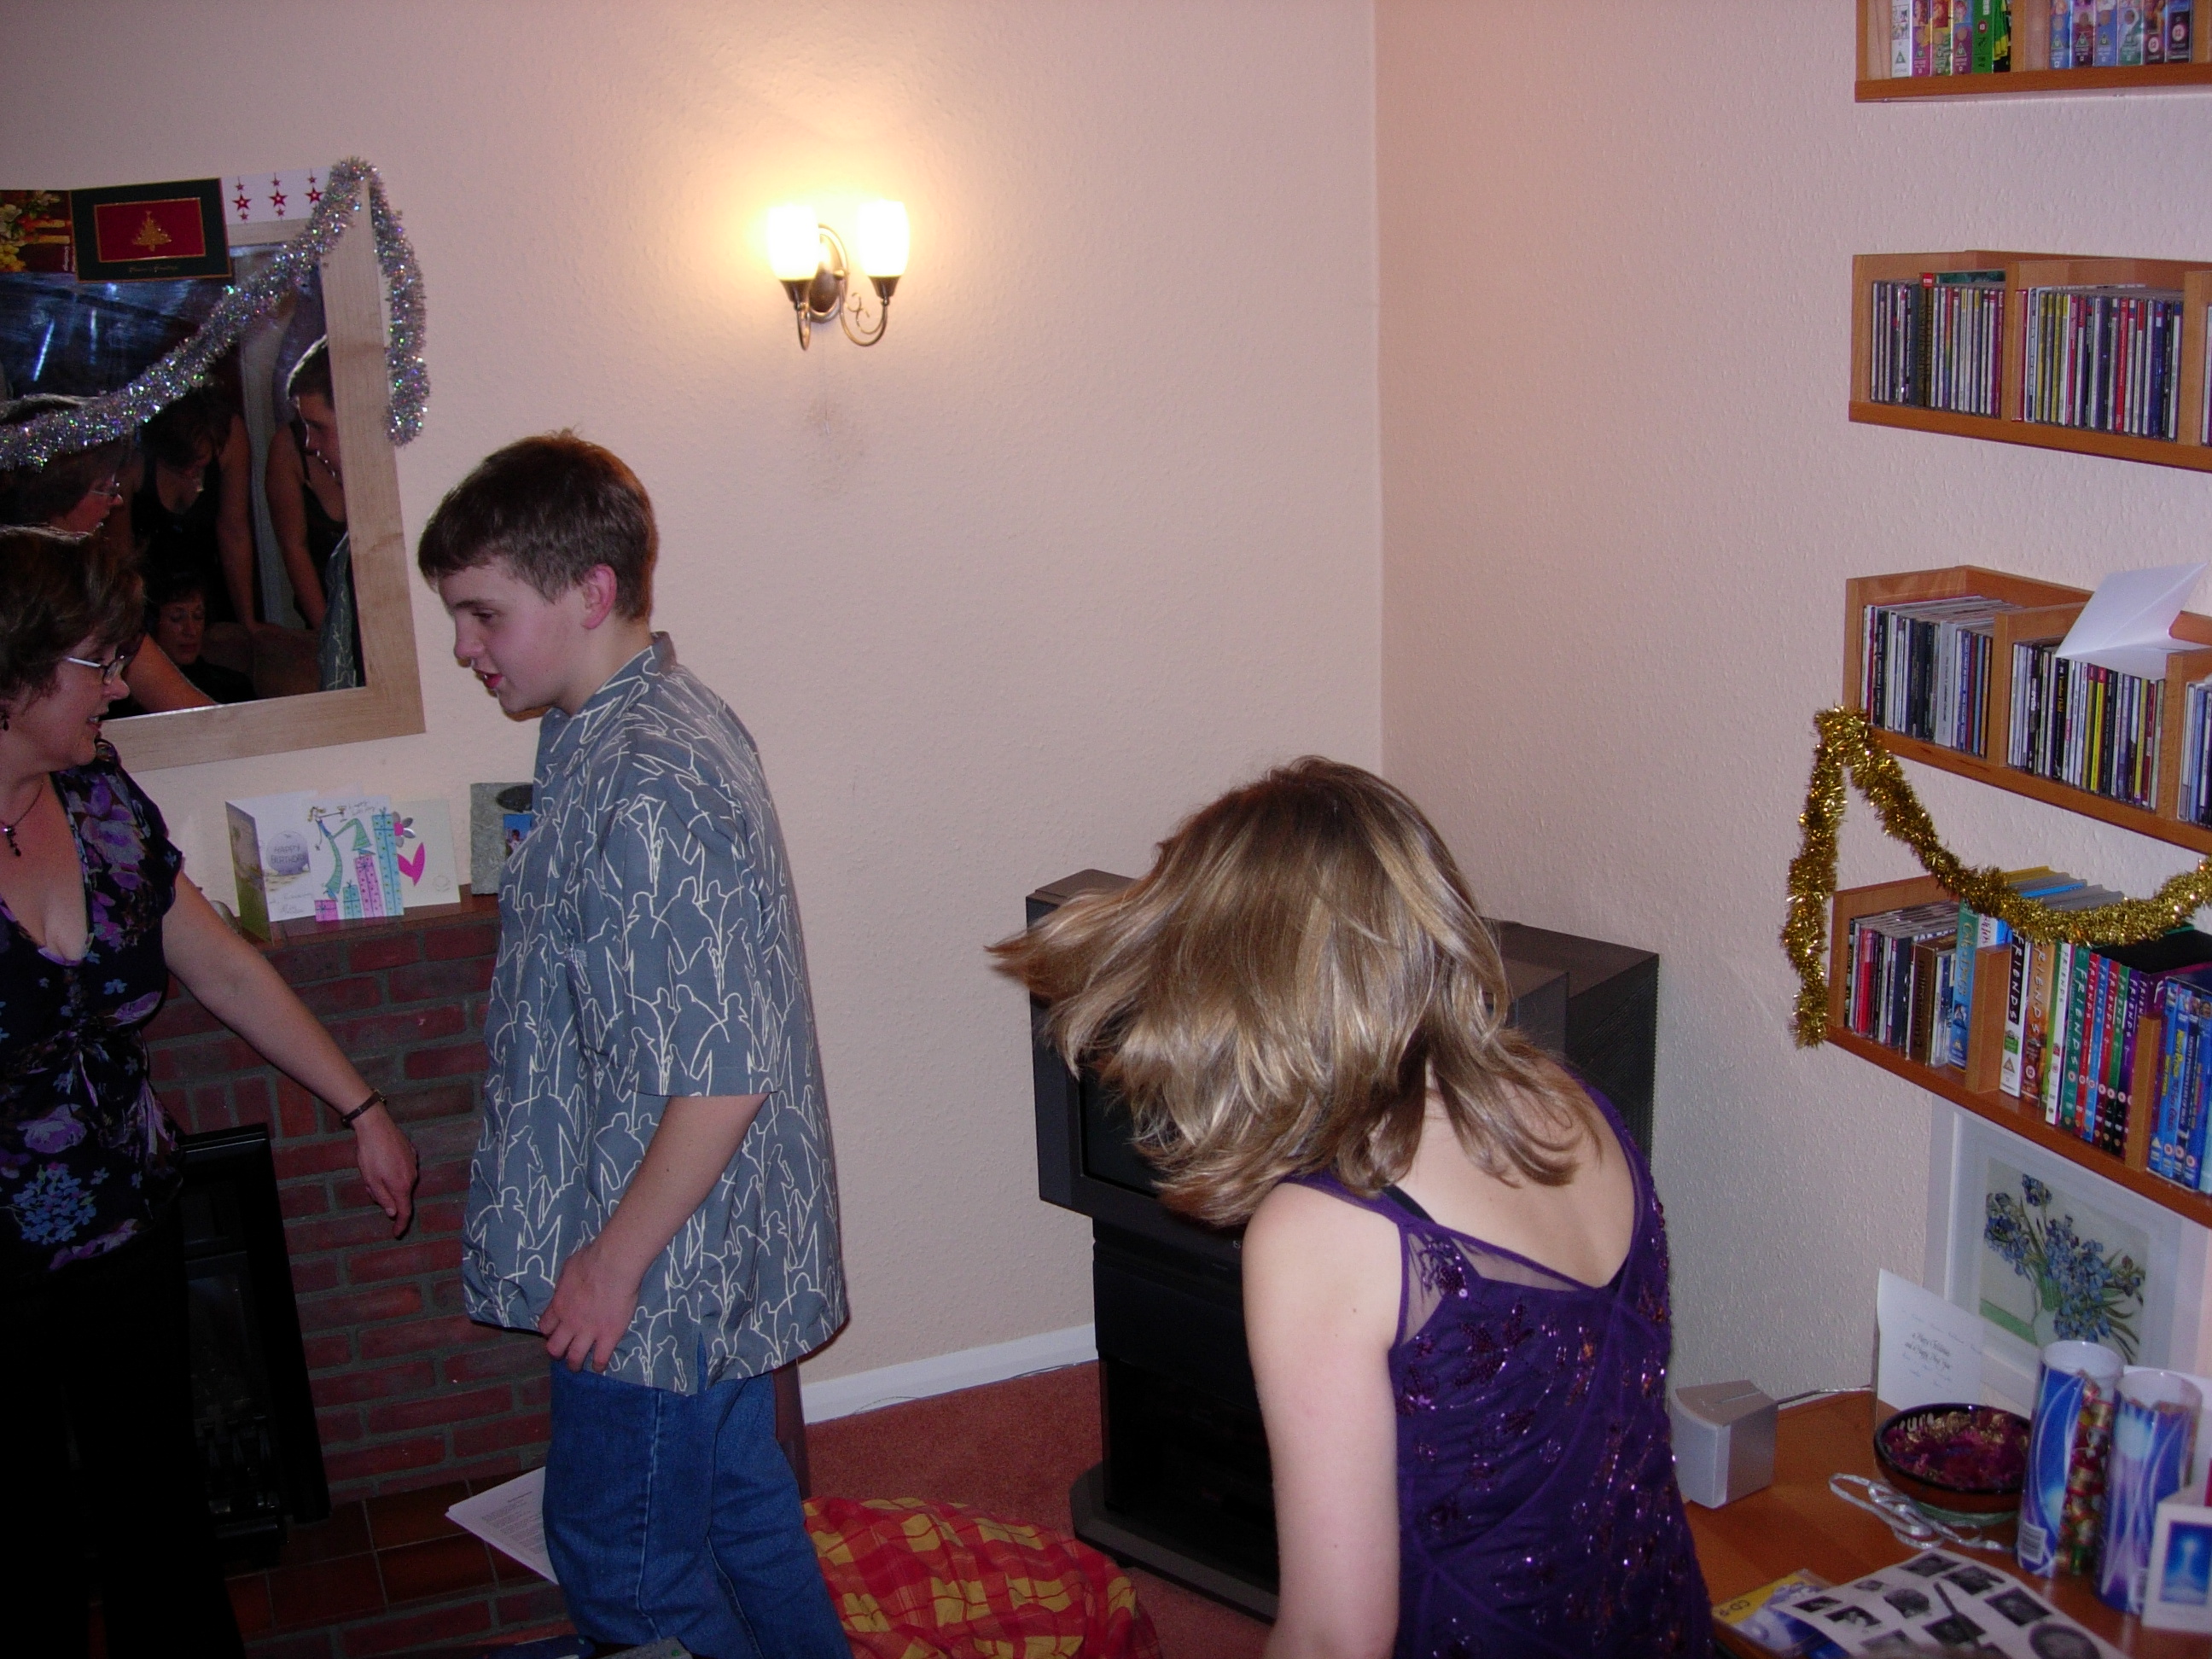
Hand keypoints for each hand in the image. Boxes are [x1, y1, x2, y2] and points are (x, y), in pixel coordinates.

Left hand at [353, 1106, 418, 1235]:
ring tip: (372, 1170)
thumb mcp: (371, 1180)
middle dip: (387, 1196)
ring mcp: (413, 1164)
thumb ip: (383, 1198)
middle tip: (369, 1186)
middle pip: (401, 1195)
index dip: (401, 1225)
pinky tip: (383, 1160)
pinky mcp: (412, 1152)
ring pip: (401, 1181)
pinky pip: (403, 1168)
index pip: (404, 1212)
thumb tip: (392, 1212)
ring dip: (388, 1182)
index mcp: (401, 1186)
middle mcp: (412, 1177)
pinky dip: (394, 1170)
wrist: (377, 1126)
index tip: (397, 1234)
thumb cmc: (371, 1155)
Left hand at [539, 1235, 642, 1372]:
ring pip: (574, 1358)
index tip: (554, 1330)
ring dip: (574, 1363)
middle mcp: (569, 1323)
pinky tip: (599, 1365)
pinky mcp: (608, 1336)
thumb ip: (566, 1283)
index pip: (545, 1326)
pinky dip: (598, 1365)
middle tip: (563, 1351)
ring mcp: (588, 1331)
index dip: (549, 1330)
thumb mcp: (569, 1268)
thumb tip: (568, 1284)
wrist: (613, 1265)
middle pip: (554, 1347)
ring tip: (577, 1365)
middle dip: (557, 1351)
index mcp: (559, 1305)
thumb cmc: (592, 1259)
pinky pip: (600, 1358)